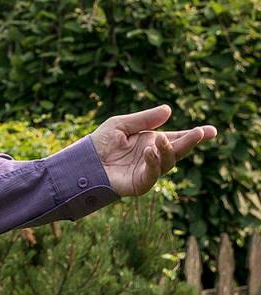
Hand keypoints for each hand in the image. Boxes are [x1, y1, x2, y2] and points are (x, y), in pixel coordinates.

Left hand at [89, 105, 216, 196]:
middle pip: (177, 150)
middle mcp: (153, 157)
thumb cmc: (99, 144)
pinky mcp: (139, 184)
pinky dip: (153, 163)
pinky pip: (152, 175)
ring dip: (168, 151)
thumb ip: (144, 119)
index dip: (194, 135)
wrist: (82, 163)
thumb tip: (168, 110)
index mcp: (151, 142)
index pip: (177, 138)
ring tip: (161, 140)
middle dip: (190, 142)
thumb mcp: (121, 125)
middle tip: (201, 133)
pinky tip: (149, 151)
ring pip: (168, 163)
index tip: (212, 130)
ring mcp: (147, 171)